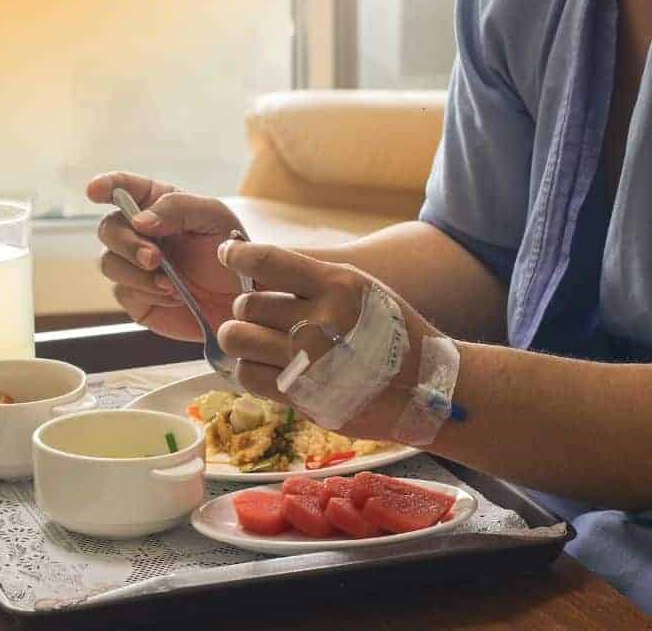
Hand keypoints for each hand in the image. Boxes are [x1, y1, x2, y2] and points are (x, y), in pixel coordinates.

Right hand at [87, 171, 244, 341]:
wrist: (245, 300)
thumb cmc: (233, 251)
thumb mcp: (215, 218)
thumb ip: (177, 209)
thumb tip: (138, 221)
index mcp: (156, 203)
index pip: (122, 187)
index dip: (104, 185)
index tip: (94, 192)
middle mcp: (139, 232)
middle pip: (108, 229)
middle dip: (127, 244)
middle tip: (155, 259)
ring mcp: (134, 265)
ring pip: (109, 264)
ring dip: (138, 274)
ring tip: (173, 285)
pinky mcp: (136, 297)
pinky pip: (124, 293)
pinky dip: (149, 295)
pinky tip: (175, 297)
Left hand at [216, 240, 442, 440]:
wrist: (425, 388)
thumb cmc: (388, 332)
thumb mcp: (359, 288)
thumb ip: (310, 277)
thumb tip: (253, 263)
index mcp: (336, 285)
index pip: (266, 260)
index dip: (236, 256)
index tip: (226, 255)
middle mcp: (320, 321)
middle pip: (246, 305)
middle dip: (246, 310)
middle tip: (258, 318)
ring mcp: (308, 361)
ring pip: (238, 339)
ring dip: (240, 340)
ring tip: (255, 342)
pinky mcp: (301, 395)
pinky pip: (247, 375)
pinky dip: (249, 369)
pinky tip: (266, 366)